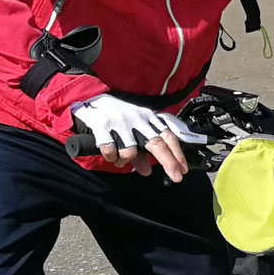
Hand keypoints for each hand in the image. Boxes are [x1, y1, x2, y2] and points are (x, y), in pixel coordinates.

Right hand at [71, 95, 205, 180]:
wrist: (90, 97)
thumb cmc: (116, 116)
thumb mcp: (133, 130)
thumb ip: (141, 151)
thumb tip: (147, 171)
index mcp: (148, 118)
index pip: (168, 136)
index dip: (177, 154)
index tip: (183, 169)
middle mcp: (137, 119)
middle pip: (156, 144)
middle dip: (168, 163)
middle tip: (176, 177)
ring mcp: (120, 122)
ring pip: (130, 151)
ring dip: (126, 161)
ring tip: (120, 161)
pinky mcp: (102, 126)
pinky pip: (110, 150)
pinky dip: (110, 157)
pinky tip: (110, 155)